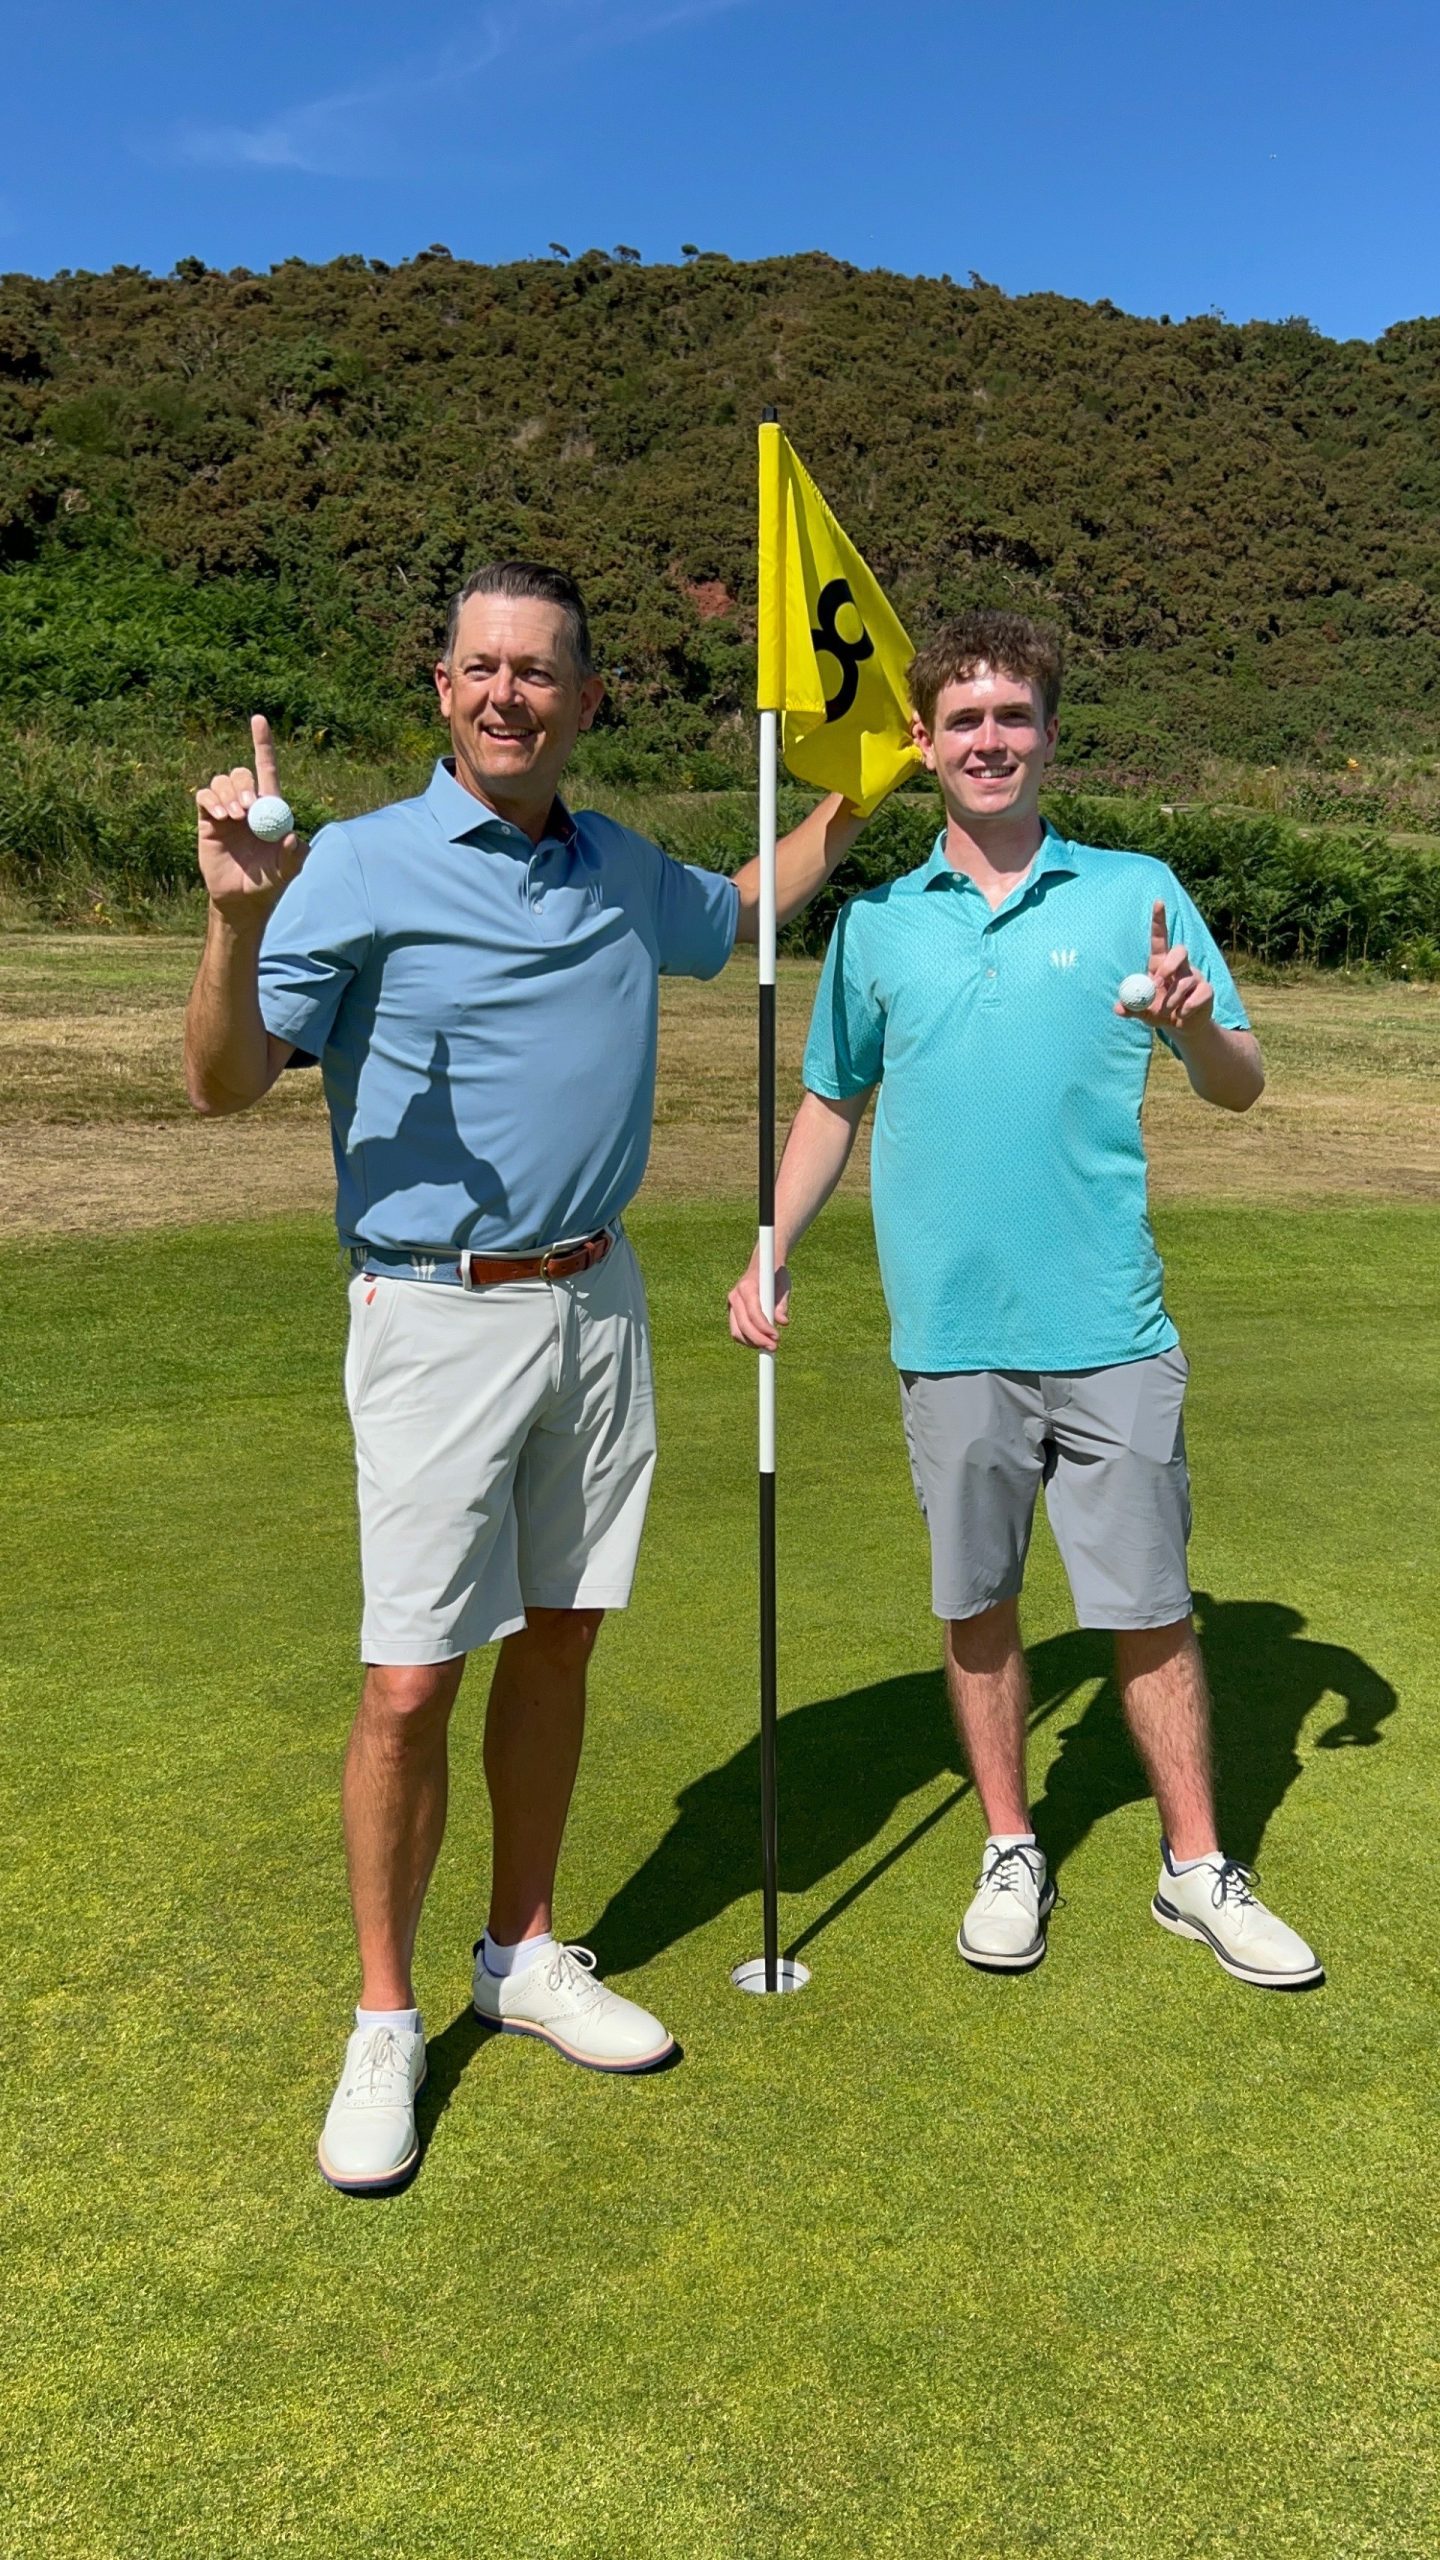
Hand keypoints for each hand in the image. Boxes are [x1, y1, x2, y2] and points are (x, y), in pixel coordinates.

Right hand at [195, 715, 308, 925]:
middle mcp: (248, 804)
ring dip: (227, 794)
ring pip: (221, 781)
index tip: (258, 719)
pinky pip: (203, 797)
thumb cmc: (269, 883)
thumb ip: (293, 855)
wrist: (241, 899)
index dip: (262, 743)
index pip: (267, 768)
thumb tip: (291, 836)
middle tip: (248, 811)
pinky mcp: (208, 820)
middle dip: (244, 785)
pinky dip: (211, 800)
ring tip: (234, 818)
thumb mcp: (287, 871)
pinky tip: (220, 817)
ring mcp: (227, 811)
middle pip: (242, 773)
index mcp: (271, 808)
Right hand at [727, 1251, 791, 1350]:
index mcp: (747, 1286)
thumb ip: (782, 1304)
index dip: (764, 1328)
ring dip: (752, 1343)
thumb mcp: (784, 1286)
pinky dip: (748, 1339)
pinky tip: (762, 1341)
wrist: (763, 1265)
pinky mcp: (733, 1312)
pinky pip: (737, 1331)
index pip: (753, 1313)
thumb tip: (783, 1322)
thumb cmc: (776, 1275)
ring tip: (769, 1346)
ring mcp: (731, 1305)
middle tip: (774, 1347)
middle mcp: (735, 1296)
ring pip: (737, 1331)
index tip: (777, 1337)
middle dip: (758, 1340)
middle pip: (742, 1325)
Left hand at [1117, 900, 1214, 1035]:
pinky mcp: (1206, 990)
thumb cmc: (1159, 1012)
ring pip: (1185, 981)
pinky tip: (1182, 1015)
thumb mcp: (1142, 1012)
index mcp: (1161, 964)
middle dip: (1169, 966)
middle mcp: (1180, 966)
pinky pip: (1198, 995)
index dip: (1159, 920)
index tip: (1158, 902)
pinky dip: (1186, 1008)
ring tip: (1167, 1012)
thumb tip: (1118, 1008)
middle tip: (1158, 983)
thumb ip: (1130, 1009)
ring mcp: (1195, 977)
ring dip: (1172, 999)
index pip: (1160, 938)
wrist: (1182, 1027)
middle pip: (1180, 951)